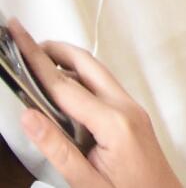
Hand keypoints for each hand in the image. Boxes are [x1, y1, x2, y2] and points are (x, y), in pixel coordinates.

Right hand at [6, 19, 184, 187]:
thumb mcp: (84, 178)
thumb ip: (56, 147)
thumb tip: (30, 116)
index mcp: (114, 122)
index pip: (66, 86)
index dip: (38, 62)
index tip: (21, 42)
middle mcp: (127, 108)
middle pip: (87, 66)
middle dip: (56, 50)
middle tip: (28, 41)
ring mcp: (133, 109)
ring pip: (98, 73)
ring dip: (69, 62)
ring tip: (40, 58)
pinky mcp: (133, 115)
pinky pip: (104, 87)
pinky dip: (81, 77)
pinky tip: (65, 83)